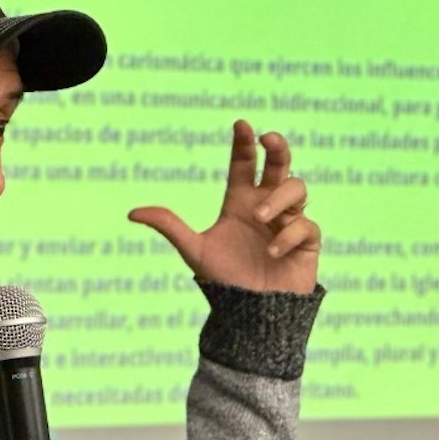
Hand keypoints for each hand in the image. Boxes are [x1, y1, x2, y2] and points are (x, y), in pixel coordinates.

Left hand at [128, 119, 320, 292]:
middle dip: (278, 148)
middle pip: (279, 165)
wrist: (251, 315)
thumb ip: (169, 226)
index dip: (244, 143)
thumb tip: (131, 213)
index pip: (244, 165)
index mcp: (240, 202)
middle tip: (269, 139)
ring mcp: (289, 221)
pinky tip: (272, 252)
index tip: (241, 124)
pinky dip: (289, 234)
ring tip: (261, 217)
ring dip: (279, 198)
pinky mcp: (307, 242)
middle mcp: (266, 206)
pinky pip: (306, 225)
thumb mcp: (193, 250)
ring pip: (297, 187)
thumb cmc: (224, 280)